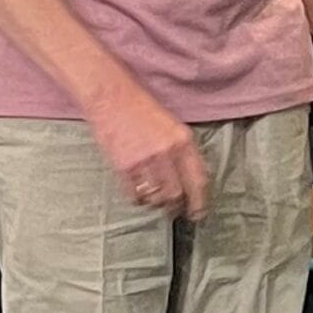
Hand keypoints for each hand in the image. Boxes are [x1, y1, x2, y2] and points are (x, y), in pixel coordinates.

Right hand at [87, 76, 208, 220]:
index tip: (199, 214)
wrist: (112, 98)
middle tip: (174, 210)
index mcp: (183, 141)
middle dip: (176, 207)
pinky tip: (138, 192)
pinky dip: (139, 199)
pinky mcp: (124, 167)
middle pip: (177, 195)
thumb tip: (191, 182)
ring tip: (154, 198)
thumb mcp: (173, 126)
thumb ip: (183, 152)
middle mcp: (167, 152)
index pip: (198, 180)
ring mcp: (144, 160)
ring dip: (157, 203)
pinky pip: (135, 196)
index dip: (200, 203)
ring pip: (157, 198)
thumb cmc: (142, 110)